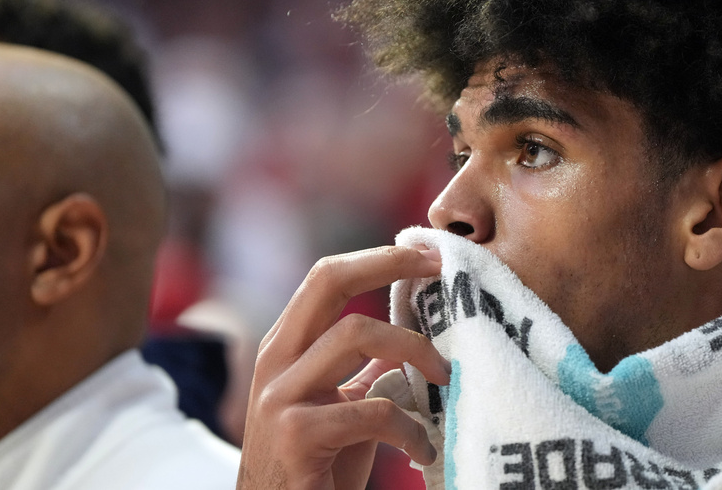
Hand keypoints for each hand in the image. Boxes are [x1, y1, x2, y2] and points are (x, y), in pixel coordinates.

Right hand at [237, 246, 449, 489]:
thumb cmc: (316, 467)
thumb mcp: (337, 405)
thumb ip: (362, 368)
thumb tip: (412, 333)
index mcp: (285, 348)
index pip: (326, 278)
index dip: (378, 257)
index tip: (428, 254)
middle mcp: (274, 362)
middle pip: (328, 281)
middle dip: (388, 263)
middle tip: (439, 269)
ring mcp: (280, 396)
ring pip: (355, 334)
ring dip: (415, 351)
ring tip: (446, 378)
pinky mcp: (297, 435)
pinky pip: (373, 411)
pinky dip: (411, 429)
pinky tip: (424, 450)